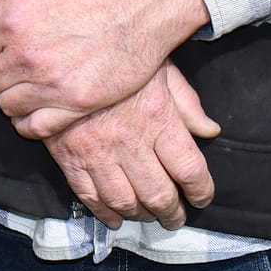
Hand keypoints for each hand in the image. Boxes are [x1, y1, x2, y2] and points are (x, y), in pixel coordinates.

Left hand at [0, 0, 208, 136]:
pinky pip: (36, 127)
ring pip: (6, 105)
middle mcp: (27, 56)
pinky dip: (28, 121)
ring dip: (9, 95)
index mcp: (12, 21)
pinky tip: (34, 108)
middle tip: (8, 62)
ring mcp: (53, 83)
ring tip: (24, 82)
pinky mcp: (79, 103)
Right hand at [44, 62, 218, 230]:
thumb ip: (187, 103)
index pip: (190, 170)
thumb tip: (210, 131)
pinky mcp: (69, 157)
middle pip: (159, 194)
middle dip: (172, 212)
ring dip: (141, 215)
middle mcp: (129, 141)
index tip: (202, 197)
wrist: (60, 52)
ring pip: (125, 201)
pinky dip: (105, 213)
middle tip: (176, 217)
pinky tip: (115, 217)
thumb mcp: (160, 69)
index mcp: (157, 118)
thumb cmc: (116, 57)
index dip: (201, 191)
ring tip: (149, 216)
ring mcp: (97, 153)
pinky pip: (90, 197)